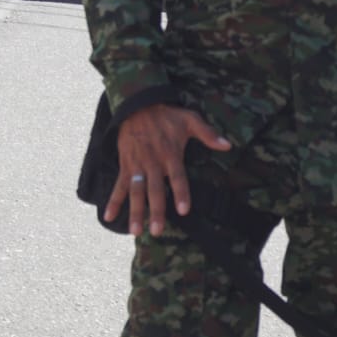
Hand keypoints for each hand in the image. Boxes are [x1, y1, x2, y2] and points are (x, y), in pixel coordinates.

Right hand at [106, 103, 231, 236]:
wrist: (138, 105)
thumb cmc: (167, 115)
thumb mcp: (190, 119)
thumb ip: (208, 134)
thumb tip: (228, 145)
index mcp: (170, 154)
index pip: (177, 177)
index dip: (181, 193)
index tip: (184, 210)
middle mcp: (153, 162)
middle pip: (154, 190)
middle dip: (156, 211)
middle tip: (157, 230)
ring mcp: (137, 166)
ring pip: (135, 192)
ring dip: (135, 211)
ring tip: (136, 231)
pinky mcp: (126, 166)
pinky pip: (118, 185)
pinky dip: (113, 201)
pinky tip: (108, 217)